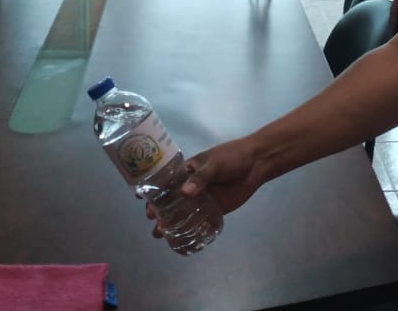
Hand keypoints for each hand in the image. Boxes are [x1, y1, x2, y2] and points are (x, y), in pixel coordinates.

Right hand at [143, 137, 266, 237]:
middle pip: (170, 200)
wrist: (256, 164)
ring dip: (170, 222)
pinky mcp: (214, 209)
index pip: (165, 181)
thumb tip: (186, 192)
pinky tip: (181, 239)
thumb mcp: (214, 163)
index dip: (152, 190)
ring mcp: (202, 199)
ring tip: (159, 234)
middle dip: (159, 210)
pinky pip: (199, 221)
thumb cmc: (232, 157)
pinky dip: (189, 229)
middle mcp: (191, 186)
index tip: (141, 199)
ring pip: (182, 213)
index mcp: (186, 171)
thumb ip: (201, 177)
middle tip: (152, 220)